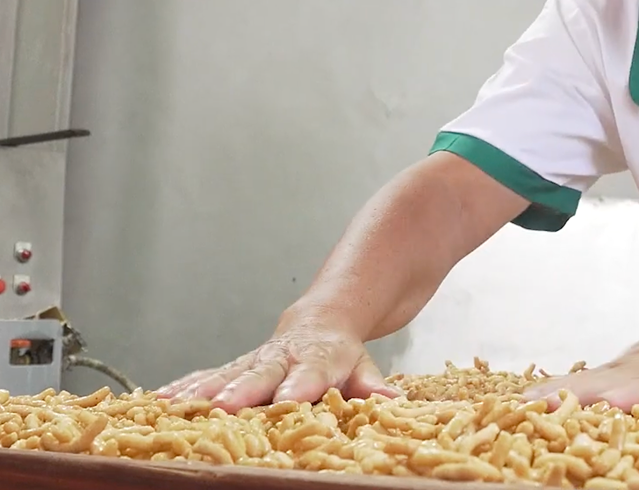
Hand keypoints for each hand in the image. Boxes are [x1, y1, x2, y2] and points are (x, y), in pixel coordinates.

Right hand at [154, 313, 403, 411]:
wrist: (321, 320)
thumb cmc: (342, 354)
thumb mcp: (363, 365)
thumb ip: (372, 384)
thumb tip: (393, 399)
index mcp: (316, 360)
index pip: (309, 375)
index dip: (299, 387)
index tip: (288, 399)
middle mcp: (280, 359)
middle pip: (260, 375)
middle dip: (242, 390)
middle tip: (223, 405)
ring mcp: (252, 362)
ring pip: (224, 375)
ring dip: (200, 392)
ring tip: (174, 407)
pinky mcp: (232, 367)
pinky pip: (203, 377)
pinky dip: (180, 388)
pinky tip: (156, 401)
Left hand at [524, 308, 638, 411]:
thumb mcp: (638, 372)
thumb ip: (601, 388)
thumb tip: (544, 405)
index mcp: (626, 371)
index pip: (582, 383)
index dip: (552, 394)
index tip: (514, 407)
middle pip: (609, 383)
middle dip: (578, 396)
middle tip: (545, 407)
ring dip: (633, 393)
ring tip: (611, 404)